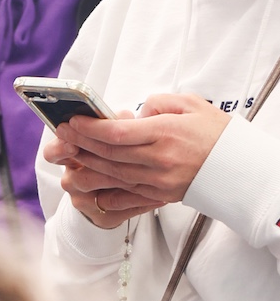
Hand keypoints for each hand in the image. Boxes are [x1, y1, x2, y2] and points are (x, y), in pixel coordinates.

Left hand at [45, 96, 229, 224]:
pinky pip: (123, 197)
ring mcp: (157, 182)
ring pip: (110, 176)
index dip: (89, 128)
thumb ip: (158, 104)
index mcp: (165, 134)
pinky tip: (86, 183)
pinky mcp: (158, 197)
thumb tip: (134, 112)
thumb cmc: (214, 133)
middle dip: (80, 144)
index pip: (117, 133)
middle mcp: (158, 161)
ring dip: (85, 166)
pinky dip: (101, 190)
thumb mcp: (190, 105)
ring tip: (69, 156)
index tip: (72, 121)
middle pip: (108, 154)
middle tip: (62, 134)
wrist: (237, 167)